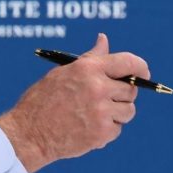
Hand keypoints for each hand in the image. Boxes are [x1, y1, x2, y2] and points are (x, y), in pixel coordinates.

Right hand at [0, 33, 149, 172]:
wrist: (29, 132)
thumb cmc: (43, 99)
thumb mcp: (63, 72)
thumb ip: (90, 59)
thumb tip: (104, 39)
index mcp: (88, 68)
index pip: (129, 62)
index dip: (140, 68)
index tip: (143, 73)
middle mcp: (98, 88)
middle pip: (131, 90)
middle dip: (121, 95)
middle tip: (103, 99)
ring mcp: (101, 112)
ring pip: (128, 111)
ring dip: (116, 113)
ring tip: (92, 114)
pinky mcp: (102, 133)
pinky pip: (117, 129)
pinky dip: (106, 129)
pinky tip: (86, 126)